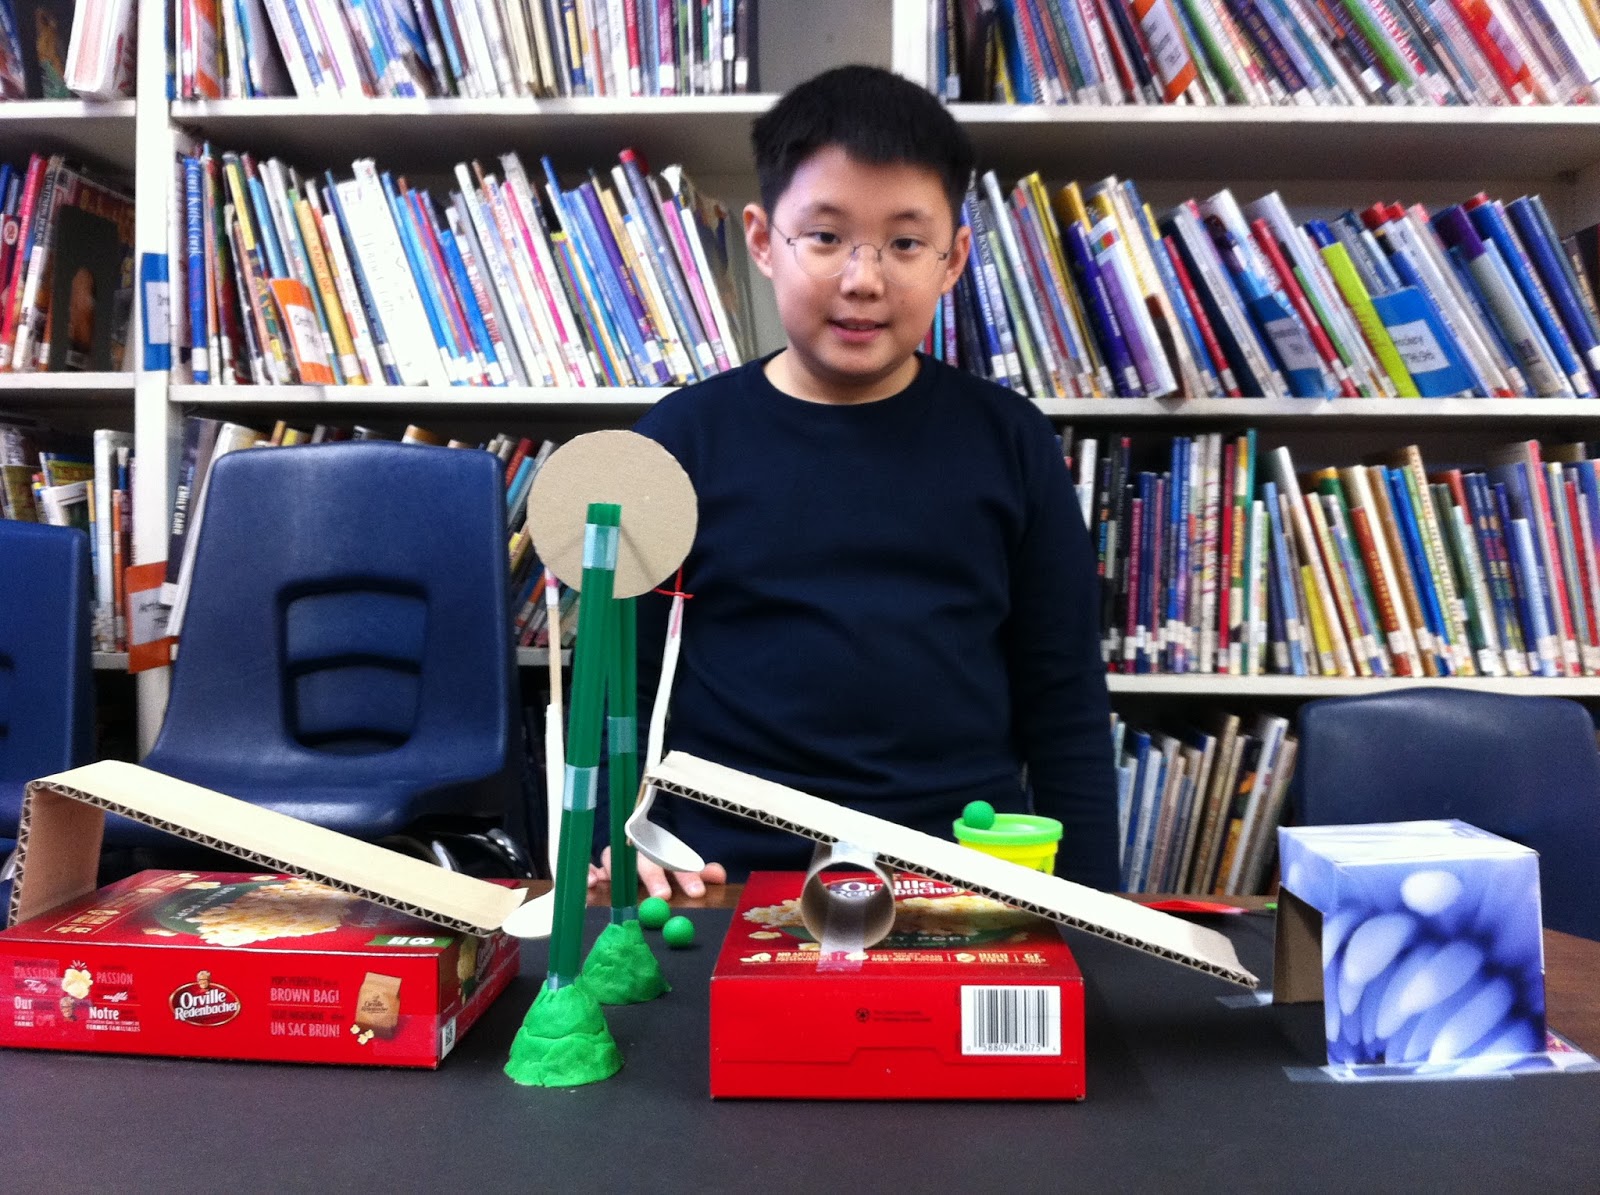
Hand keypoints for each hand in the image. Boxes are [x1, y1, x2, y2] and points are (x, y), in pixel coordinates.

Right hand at [587, 845, 726, 899]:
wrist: (635, 842)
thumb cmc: (661, 861)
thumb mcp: (682, 866)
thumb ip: (700, 872)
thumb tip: (719, 876)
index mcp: (663, 851)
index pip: (677, 860)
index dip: (687, 875)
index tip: (697, 892)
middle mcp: (639, 852)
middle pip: (646, 860)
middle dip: (654, 877)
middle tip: (663, 896)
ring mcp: (618, 858)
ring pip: (614, 856)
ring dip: (615, 870)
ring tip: (622, 886)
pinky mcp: (599, 867)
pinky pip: (590, 864)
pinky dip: (589, 870)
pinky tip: (591, 882)